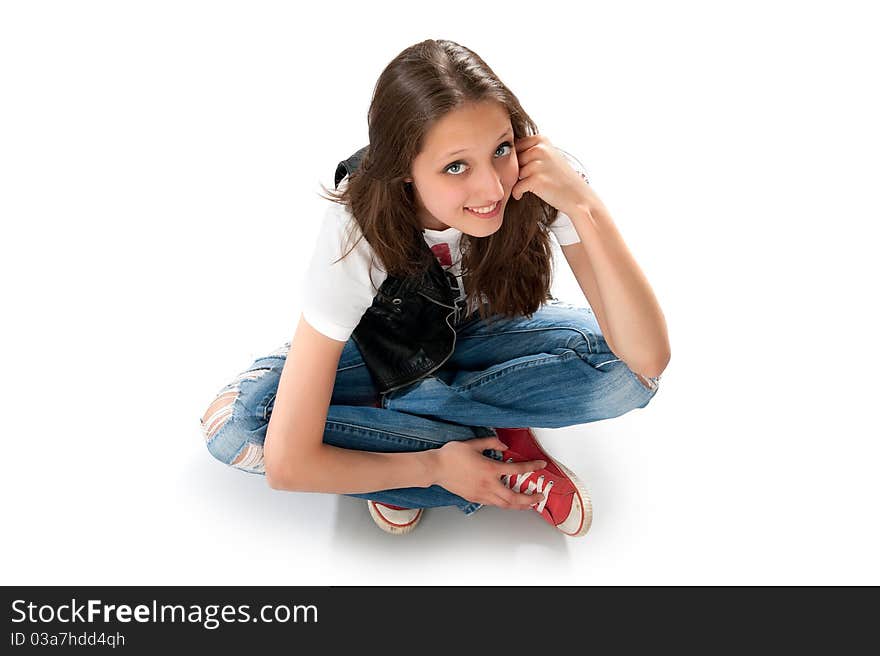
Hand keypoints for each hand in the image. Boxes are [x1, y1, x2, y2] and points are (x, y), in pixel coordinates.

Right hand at [432, 437, 547, 509]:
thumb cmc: (451, 456)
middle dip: (530, 499)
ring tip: (527, 504)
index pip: (517, 470)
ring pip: (505, 505)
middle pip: (515, 497)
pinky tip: (507, 502)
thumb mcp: (473, 443)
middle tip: (539, 497)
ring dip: (519, 505)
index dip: (532, 467)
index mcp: (490, 469)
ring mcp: (481, 494)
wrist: (435, 468)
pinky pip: (493, 504)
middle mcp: (488, 485)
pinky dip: (504, 504)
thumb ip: (492, 443)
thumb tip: (504, 446)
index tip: (541, 465)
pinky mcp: (474, 498)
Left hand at [512, 134, 590, 215]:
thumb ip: (529, 151)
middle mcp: (539, 149)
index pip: (514, 147)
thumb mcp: (548, 156)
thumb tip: (503, 152)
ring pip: (513, 174)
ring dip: (517, 182)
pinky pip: (516, 187)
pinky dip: (518, 193)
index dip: (515, 160)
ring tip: (529, 187)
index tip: (522, 169)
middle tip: (526, 180)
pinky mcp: (536, 180)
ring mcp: (538, 164)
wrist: (578, 196)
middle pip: (513, 161)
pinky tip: (523, 195)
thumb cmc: (561, 178)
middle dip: (516, 171)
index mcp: (541, 140)